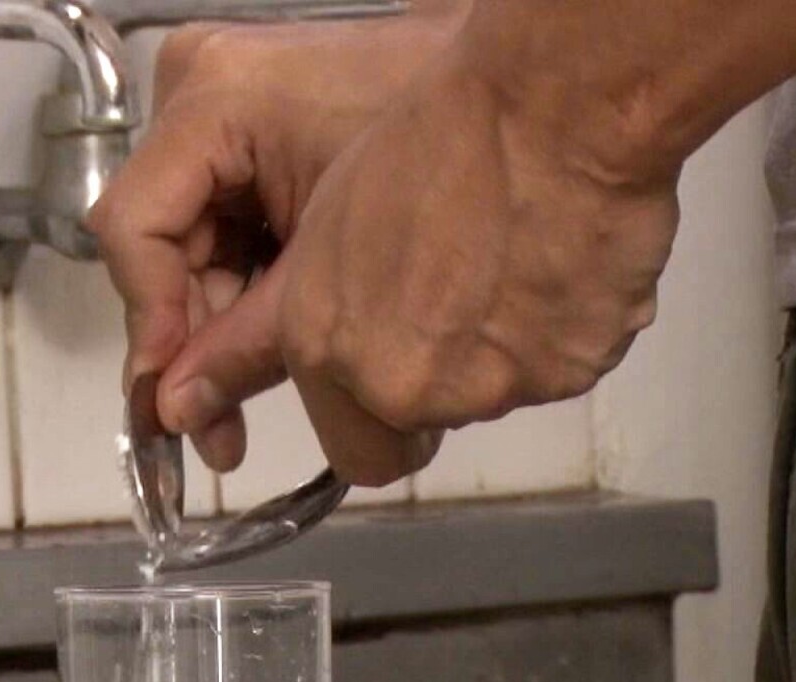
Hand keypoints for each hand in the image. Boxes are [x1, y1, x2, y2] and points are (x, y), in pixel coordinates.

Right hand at [87, 9, 469, 473]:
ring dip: (222, 330)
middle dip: (192, 343)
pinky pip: (229, 235)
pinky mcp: (254, 144)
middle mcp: (199, 98)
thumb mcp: (330, 261)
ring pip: (194, 253)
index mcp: (213, 101)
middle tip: (216, 432)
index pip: (135, 226)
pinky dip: (252, 295)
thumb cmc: (446, 151)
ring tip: (246, 413)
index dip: (151, 318)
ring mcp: (224, 119)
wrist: (532, 103)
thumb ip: (251, 339)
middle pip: (161, 248)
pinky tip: (276, 353)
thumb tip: (179, 415)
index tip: (173, 395)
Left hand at [95, 7, 688, 487]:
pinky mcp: (567, 373)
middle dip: (427, 397)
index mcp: (329, 346)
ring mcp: (491, 388)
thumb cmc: (440, 139)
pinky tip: (548, 264)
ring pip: (487, 399)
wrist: (554, 113)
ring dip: (490, 354)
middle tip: (446, 314)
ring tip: (500, 262)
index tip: (383, 381)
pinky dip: (553, 333)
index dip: (368, 417)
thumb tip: (227, 394)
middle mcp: (403, 386)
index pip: (349, 454)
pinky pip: (557, 370)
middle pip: (417, 438)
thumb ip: (291, 326)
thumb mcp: (328, 222)